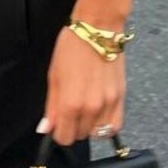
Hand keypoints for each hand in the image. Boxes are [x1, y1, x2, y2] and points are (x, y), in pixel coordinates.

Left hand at [39, 27, 125, 146]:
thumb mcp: (54, 76)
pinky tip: (99, 114)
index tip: (58, 123)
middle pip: (80, 136)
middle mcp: (90, 108)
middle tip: (71, 110)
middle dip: (73, 127)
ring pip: (98, 133)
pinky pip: (116, 125)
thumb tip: (46, 129)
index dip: (58, 132)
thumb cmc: (72, 47)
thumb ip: (51, 106)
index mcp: (70, 103)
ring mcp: (108, 104)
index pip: (64, 138)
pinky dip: (106, 125)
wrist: (98, 29)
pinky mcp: (120, 97)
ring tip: (85, 109)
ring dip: (89, 126)